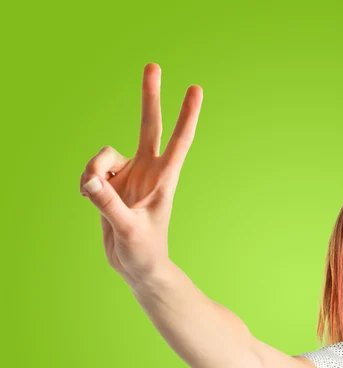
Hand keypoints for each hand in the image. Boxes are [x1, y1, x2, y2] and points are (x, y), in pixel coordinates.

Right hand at [80, 63, 202, 285]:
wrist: (136, 267)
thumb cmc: (144, 252)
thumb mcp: (128, 230)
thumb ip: (108, 205)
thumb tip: (90, 181)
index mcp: (164, 180)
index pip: (179, 142)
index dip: (186, 116)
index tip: (195, 89)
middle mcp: (147, 171)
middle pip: (148, 126)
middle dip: (150, 97)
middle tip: (153, 65)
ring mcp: (129, 176)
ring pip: (104, 154)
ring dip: (93, 170)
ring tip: (92, 194)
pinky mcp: (111, 184)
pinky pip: (92, 170)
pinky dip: (86, 181)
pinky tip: (88, 196)